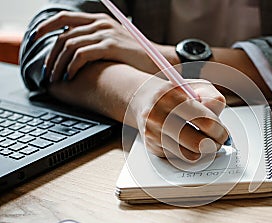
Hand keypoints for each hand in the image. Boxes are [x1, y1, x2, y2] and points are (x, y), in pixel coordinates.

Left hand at [34, 11, 155, 81]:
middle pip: (63, 33)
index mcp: (99, 20)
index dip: (46, 28)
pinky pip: (82, 54)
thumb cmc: (137, 57)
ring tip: (56, 78)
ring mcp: (106, 34)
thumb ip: (97, 42)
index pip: (64, 18)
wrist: (160, 61)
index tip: (35, 40)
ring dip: (58, 63)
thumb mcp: (115, 44)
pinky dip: (71, 66)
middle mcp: (100, 23)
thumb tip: (75, 53)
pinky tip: (70, 76)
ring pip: (69, 45)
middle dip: (50, 53)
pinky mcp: (111, 46)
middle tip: (47, 70)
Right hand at [130, 78, 227, 161]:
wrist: (144, 99)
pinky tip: (187, 141)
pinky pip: (178, 157)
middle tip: (218, 142)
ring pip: (188, 154)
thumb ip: (212, 99)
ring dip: (201, 152)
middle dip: (213, 145)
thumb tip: (217, 124)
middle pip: (196, 143)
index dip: (219, 131)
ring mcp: (152, 132)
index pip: (204, 121)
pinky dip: (187, 152)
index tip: (223, 133)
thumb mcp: (196, 87)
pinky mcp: (151, 146)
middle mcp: (157, 115)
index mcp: (170, 96)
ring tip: (205, 142)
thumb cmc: (175, 94)